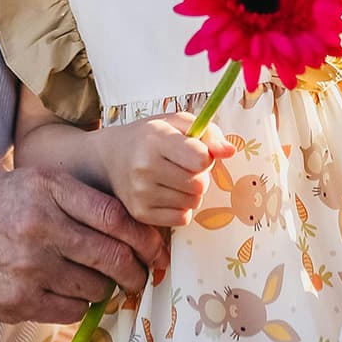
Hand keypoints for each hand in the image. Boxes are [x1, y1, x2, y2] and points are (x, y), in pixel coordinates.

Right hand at [0, 168, 166, 325]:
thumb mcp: (33, 183)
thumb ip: (77, 198)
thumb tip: (132, 228)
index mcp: (47, 189)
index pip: (114, 217)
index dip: (144, 238)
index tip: (157, 250)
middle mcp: (40, 226)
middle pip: (111, 256)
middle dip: (136, 271)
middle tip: (141, 276)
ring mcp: (29, 267)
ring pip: (95, 287)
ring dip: (107, 289)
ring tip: (101, 283)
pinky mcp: (18, 301)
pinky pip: (72, 310)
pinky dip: (81, 305)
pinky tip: (73, 294)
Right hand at [98, 112, 233, 227]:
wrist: (111, 158)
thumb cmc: (150, 137)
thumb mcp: (177, 123)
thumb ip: (208, 133)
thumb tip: (230, 151)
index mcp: (156, 138)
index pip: (200, 159)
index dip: (205, 157)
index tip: (196, 152)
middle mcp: (145, 167)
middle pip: (200, 185)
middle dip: (199, 176)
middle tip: (185, 166)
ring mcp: (141, 193)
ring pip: (193, 203)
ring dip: (191, 192)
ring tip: (174, 178)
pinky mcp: (141, 214)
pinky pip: (182, 218)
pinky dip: (181, 208)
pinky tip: (167, 193)